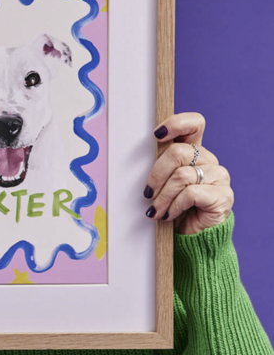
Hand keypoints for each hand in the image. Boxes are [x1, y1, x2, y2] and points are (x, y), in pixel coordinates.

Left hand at [144, 113, 233, 234]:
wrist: (191, 236)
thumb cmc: (173, 206)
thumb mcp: (163, 181)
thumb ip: (160, 164)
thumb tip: (136, 153)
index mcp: (194, 151)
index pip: (194, 124)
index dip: (177, 124)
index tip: (157, 135)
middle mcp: (208, 159)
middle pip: (178, 153)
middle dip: (156, 175)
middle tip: (148, 193)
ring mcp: (219, 176)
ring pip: (181, 176)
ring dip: (163, 196)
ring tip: (155, 210)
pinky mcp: (222, 195)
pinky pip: (191, 193)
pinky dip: (174, 205)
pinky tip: (169, 215)